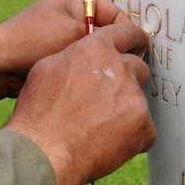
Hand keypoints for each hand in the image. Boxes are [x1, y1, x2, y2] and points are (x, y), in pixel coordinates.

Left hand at [0, 0, 143, 107]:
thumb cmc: (33, 42)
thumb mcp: (75, 35)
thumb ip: (107, 38)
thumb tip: (136, 43)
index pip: (115, 14)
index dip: (129, 34)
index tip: (140, 53)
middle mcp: (70, 14)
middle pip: (106, 33)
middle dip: (115, 50)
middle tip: (127, 69)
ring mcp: (62, 35)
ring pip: (94, 51)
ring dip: (100, 63)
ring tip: (110, 78)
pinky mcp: (55, 55)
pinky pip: (80, 63)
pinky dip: (87, 71)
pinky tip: (93, 84)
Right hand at [0, 21, 155, 184]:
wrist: (44, 152)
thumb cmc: (39, 113)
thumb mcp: (47, 69)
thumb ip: (74, 56)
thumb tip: (84, 57)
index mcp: (96, 49)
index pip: (125, 33)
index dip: (133, 39)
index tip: (138, 43)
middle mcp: (119, 67)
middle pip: (137, 68)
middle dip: (126, 81)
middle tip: (106, 101)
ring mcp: (134, 96)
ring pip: (138, 100)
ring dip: (126, 110)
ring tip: (99, 127)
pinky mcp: (143, 124)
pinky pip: (145, 129)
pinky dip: (132, 137)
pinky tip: (108, 144)